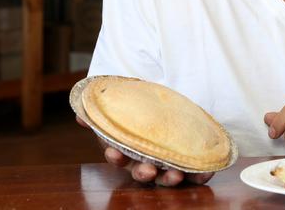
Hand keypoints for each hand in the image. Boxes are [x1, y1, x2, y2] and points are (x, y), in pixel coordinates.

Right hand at [75, 115, 212, 185]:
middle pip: (142, 172)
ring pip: (166, 177)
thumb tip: (79, 114)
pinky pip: (194, 173)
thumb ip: (104, 110)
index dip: (115, 156)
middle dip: (144, 173)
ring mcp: (167, 164)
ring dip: (170, 178)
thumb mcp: (125, 105)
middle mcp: (147, 161)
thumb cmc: (142, 111)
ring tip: (176, 174)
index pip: (118, 156)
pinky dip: (199, 175)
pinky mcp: (188, 162)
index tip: (114, 152)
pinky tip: (204, 174)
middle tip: (148, 170)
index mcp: (129, 150)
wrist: (168, 109)